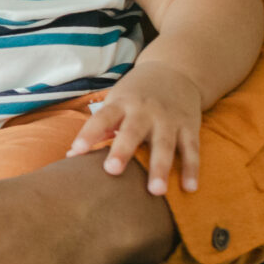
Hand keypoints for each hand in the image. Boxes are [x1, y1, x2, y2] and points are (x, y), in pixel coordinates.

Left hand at [67, 63, 204, 195]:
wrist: (176, 71)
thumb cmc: (137, 95)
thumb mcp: (117, 102)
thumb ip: (101, 128)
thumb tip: (72, 156)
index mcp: (122, 103)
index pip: (101, 118)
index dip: (88, 134)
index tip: (75, 152)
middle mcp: (145, 111)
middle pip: (132, 131)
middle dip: (123, 151)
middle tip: (112, 171)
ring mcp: (169, 119)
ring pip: (164, 144)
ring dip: (160, 168)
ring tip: (156, 192)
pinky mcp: (189, 127)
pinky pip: (191, 150)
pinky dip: (192, 169)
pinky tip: (189, 189)